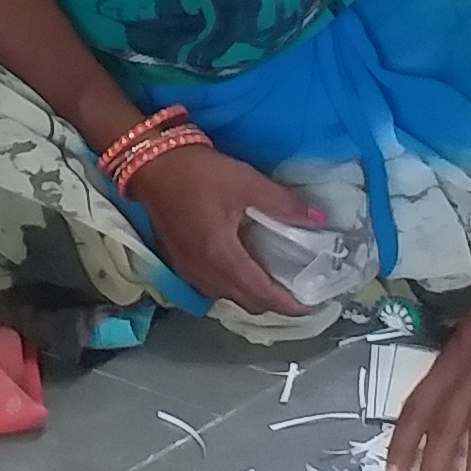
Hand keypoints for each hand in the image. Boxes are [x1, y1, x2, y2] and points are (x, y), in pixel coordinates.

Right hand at [128, 140, 320, 321]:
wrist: (151, 165)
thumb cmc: (199, 174)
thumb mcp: (246, 183)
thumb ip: (283, 204)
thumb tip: (318, 219)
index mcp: (223, 258)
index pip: (264, 295)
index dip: (291, 305)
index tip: (315, 303)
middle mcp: (206, 275)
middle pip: (248, 303)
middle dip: (276, 304)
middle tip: (300, 291)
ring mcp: (190, 273)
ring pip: (229, 297)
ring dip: (254, 296)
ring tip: (276, 281)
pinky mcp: (181, 265)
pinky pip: (214, 288)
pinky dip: (234, 287)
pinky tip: (245, 268)